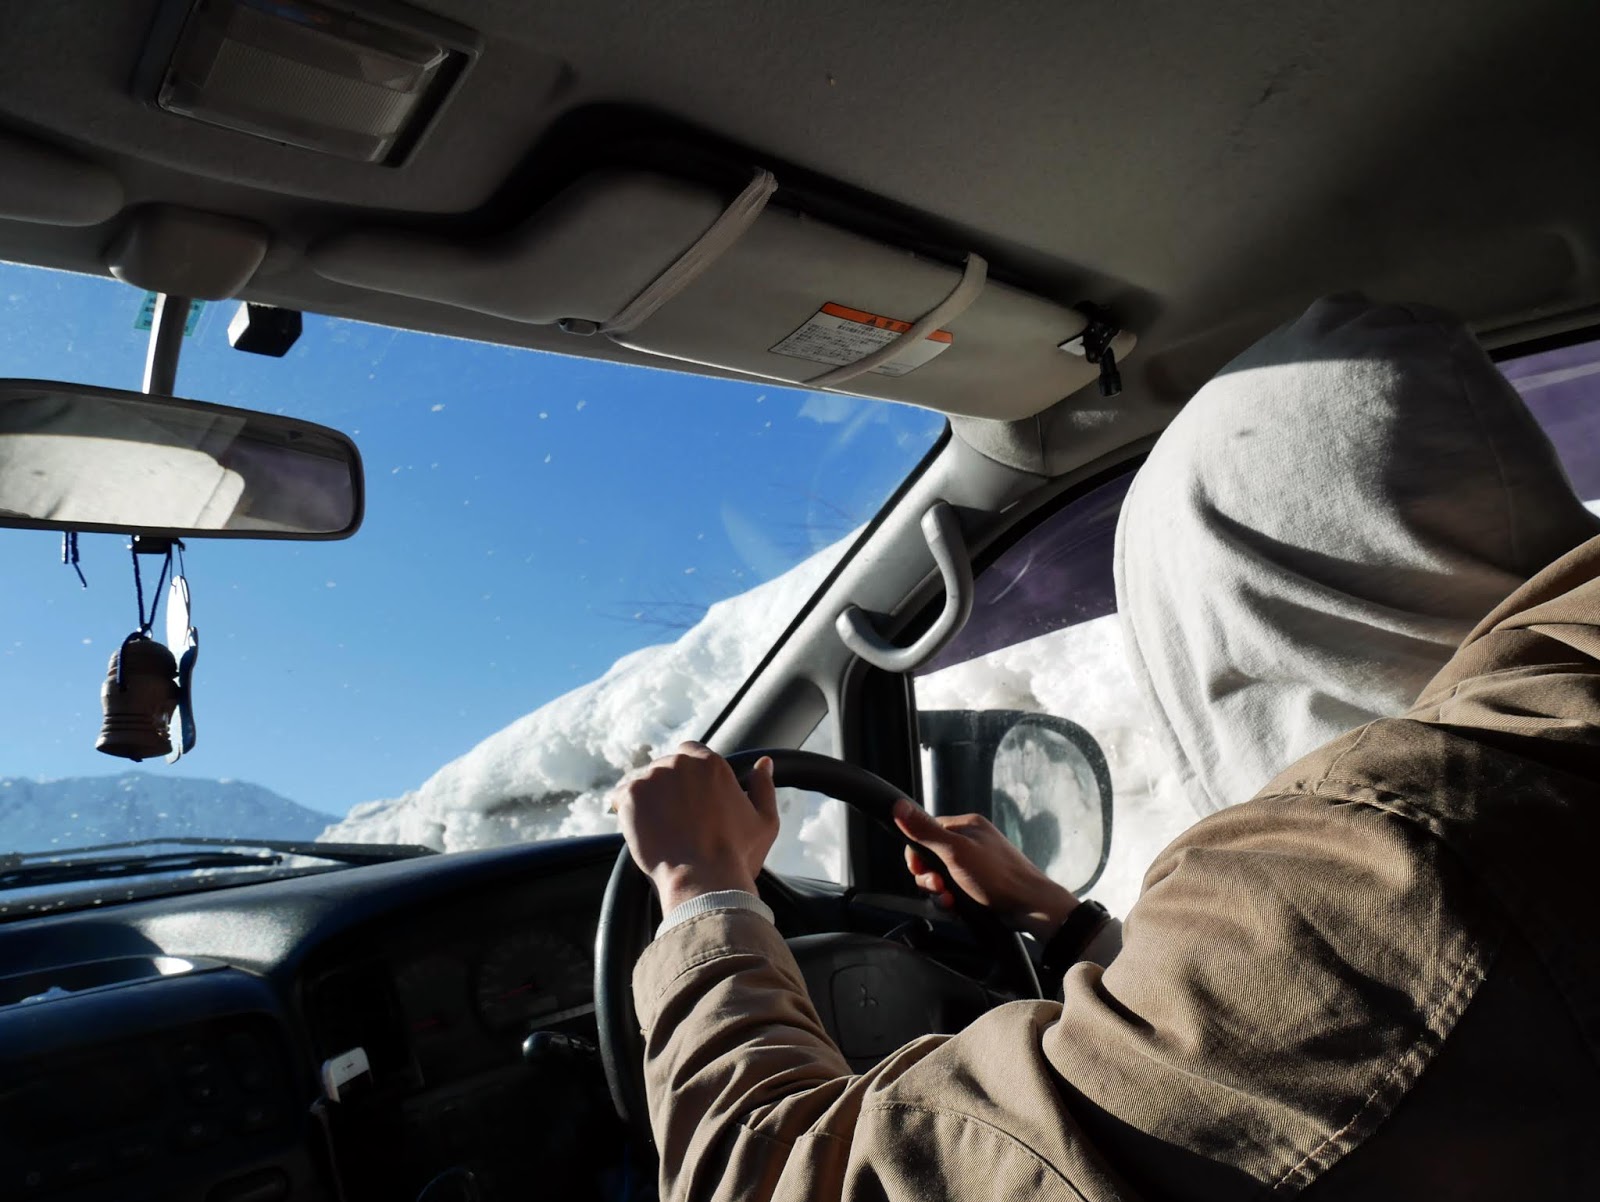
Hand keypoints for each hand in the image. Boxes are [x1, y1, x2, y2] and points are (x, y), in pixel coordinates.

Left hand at [613, 743, 778, 913]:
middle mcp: (680, 763)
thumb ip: (764, 787)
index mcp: (711, 764)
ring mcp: (653, 778)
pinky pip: (621, 795)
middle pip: (665, 766)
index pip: (690, 751)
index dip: (688, 775)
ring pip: (644, 780)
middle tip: (674, 819)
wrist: (703, 881)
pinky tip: (639, 828)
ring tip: (658, 828)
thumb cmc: (736, 856)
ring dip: (648, 798)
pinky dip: (626, 809)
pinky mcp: (631, 796)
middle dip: (668, 787)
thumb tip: (763, 764)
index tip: (689, 798)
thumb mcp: (765, 822)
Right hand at [892, 800, 1076, 940]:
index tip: (919, 869)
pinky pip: (953, 892)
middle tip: (939, 888)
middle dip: (929, 878)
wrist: (1031, 908)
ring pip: (940, 879)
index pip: (926, 832)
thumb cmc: (997, 876)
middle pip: (931, 858)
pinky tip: (958, 909)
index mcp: (966, 826)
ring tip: (950, 901)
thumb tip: (898, 806)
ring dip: (939, 893)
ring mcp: (975, 866)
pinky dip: (952, 902)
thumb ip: (925, 831)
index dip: (917, 854)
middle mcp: (970, 842)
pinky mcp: (979, 887)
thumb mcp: (956, 852)